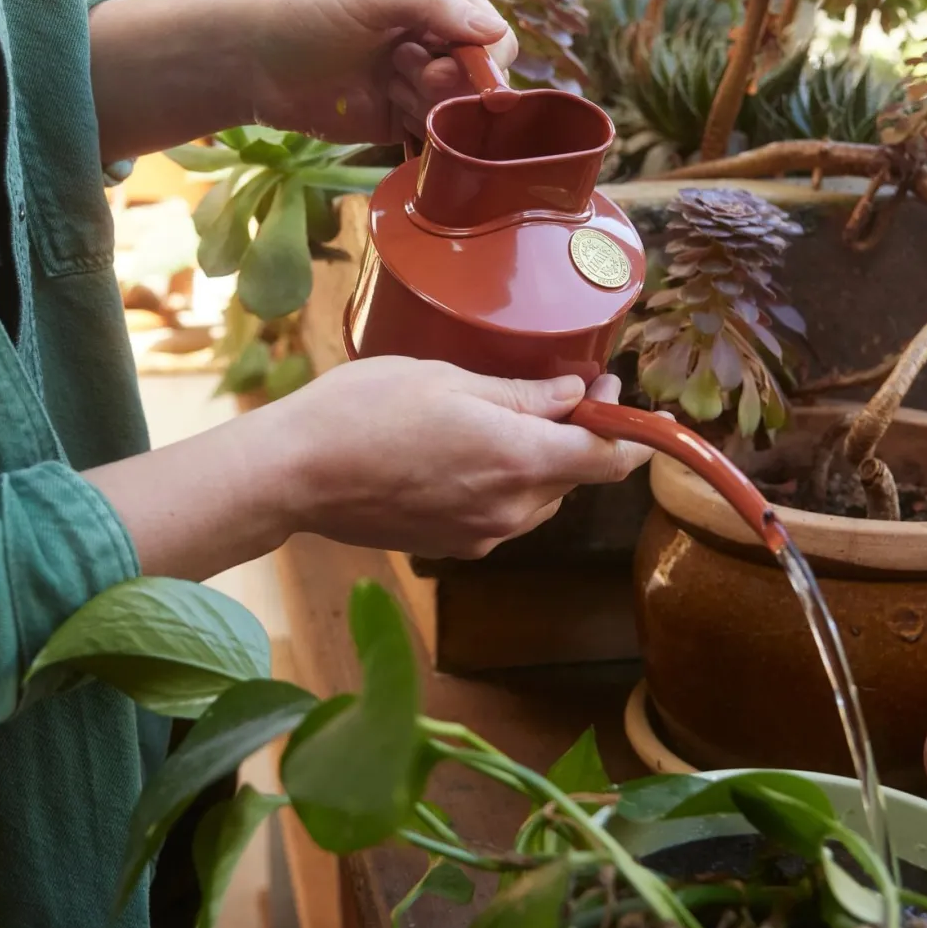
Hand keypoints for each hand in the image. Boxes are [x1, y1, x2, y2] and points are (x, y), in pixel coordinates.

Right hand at [84, 359, 650, 577]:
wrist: (295, 475)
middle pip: (575, 478)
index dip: (631, 431)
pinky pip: (501, 516)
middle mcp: (511, 509)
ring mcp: (481, 535)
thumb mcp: (448, 380)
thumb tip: (577, 391)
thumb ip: (522, 393)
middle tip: (559, 391)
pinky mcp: (452, 547)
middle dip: (578, 437)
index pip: (611, 459)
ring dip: (538, 464)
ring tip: (502, 421)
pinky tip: (464, 455)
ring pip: (539, 499)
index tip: (623, 400)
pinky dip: (501, 486)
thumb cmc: (363, 411)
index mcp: (519, 460)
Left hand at [236, 0, 520, 145]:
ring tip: (391, 88)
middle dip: (456, 82)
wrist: (251, 64)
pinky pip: (434, 137)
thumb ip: (437, 5)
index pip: (490, 33)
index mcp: (434, 3)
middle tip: (416, 76)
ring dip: (434, 106)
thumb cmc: (309, 15)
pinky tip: (402, 123)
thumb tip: (496, 32)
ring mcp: (414, 86)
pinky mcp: (396, 124)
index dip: (485, 54)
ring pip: (458, 109)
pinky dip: (430, 138)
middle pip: (479, 77)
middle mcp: (430, 44)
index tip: (459, 66)